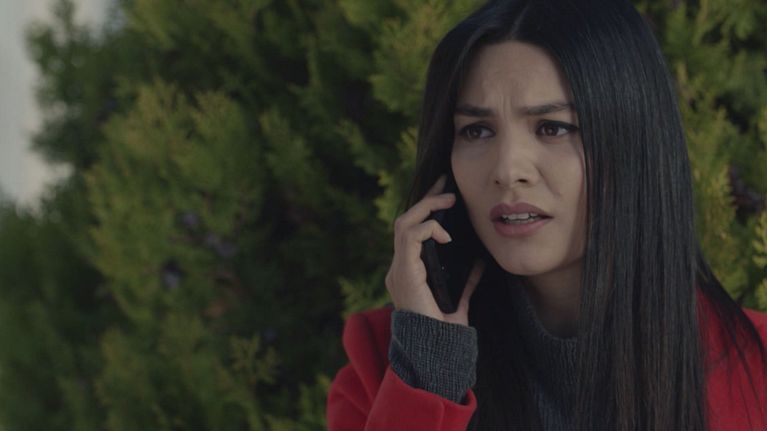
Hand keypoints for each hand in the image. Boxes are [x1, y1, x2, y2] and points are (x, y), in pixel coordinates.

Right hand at [385, 174, 484, 326]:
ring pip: (404, 224)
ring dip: (426, 208)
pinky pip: (410, 236)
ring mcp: (398, 269)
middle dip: (426, 199)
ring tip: (448, 199)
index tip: (446, 195)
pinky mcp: (404, 271)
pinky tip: (446, 233)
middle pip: (405, 221)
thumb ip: (466, 281)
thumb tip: (480, 262)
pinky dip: (429, 228)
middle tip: (446, 183)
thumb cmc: (444, 332)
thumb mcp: (459, 300)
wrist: (435, 350)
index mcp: (409, 273)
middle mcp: (399, 268)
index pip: (412, 233)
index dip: (426, 211)